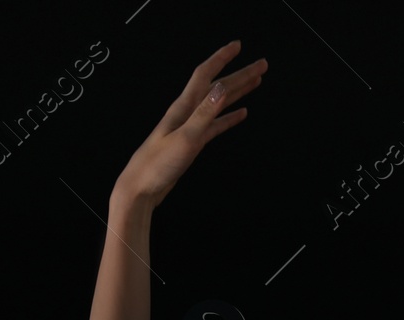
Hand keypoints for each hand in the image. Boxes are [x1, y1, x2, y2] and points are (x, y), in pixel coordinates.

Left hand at [112, 40, 265, 207]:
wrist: (142, 188)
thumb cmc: (158, 165)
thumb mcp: (185, 138)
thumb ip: (204, 113)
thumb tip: (222, 87)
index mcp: (184, 107)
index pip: (205, 75)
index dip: (222, 58)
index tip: (238, 46)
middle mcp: (188, 112)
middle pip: (218, 87)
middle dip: (240, 74)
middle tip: (261, 66)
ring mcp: (191, 126)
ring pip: (219, 104)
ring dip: (237, 92)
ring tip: (255, 83)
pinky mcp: (193, 142)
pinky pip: (216, 125)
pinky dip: (229, 118)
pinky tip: (241, 114)